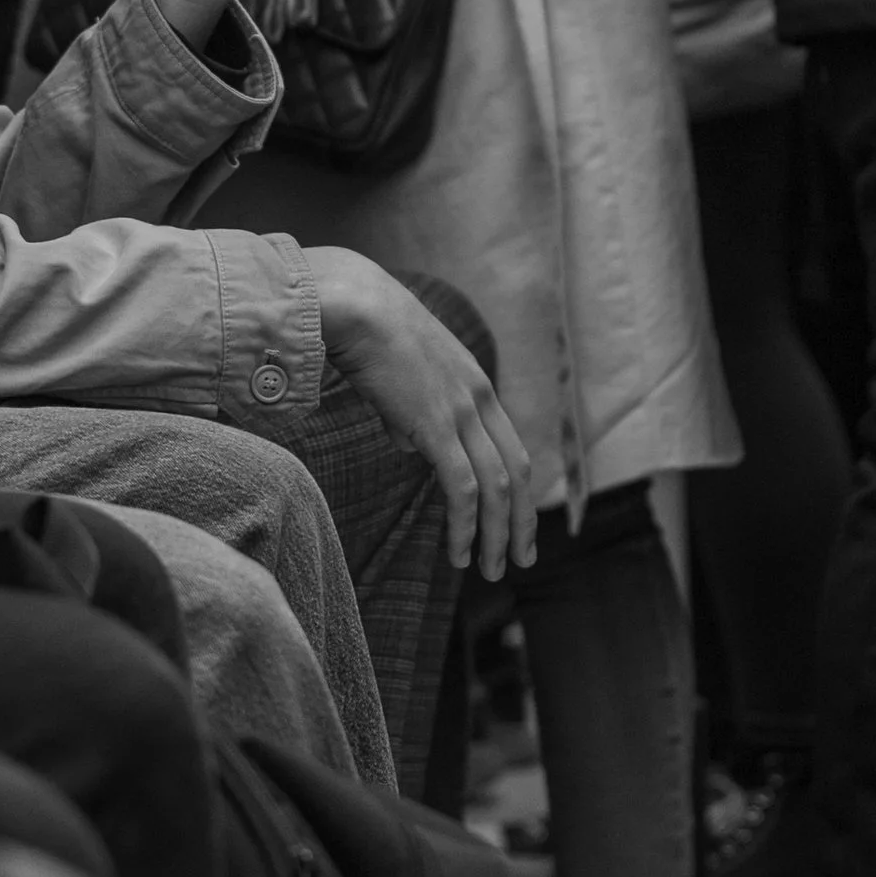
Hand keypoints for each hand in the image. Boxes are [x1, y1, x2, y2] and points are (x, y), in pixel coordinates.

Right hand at [305, 250, 538, 580]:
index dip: (517, 489)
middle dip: (522, 521)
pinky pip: (463, 489)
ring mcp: (461, 412)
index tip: (514, 521)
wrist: (353, 305)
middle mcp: (478, 399)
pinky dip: (467, 527)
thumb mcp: (400, 374)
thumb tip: (407, 445)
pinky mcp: (437, 426)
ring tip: (493, 571)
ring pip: (497, 488)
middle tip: (522, 559)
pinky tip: (461, 554)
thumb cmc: (364, 333)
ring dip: (499, 535)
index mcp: (474, 385)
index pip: (511, 447)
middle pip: (517, 472)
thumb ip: (410, 411)